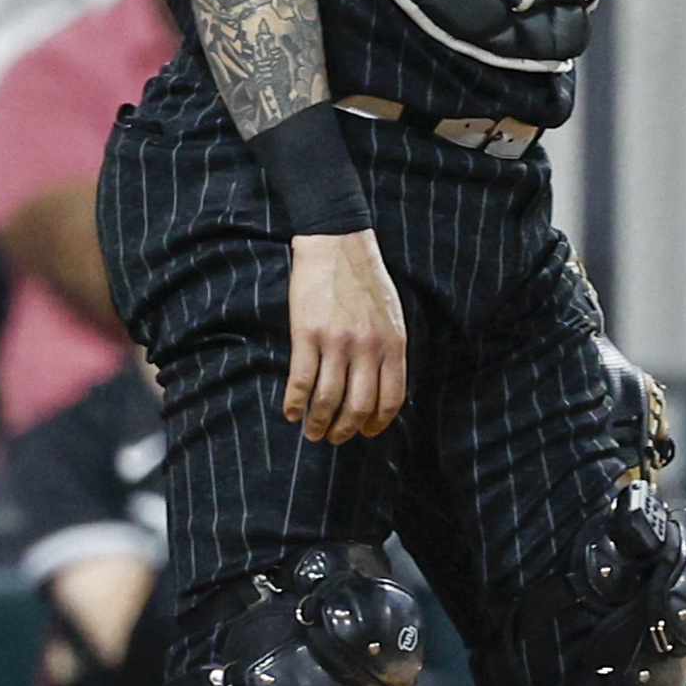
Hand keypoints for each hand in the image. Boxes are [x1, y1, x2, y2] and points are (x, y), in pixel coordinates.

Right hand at [283, 230, 407, 443]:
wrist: (338, 246)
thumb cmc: (367, 282)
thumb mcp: (392, 317)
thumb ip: (389, 351)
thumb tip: (381, 388)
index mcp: (393, 344)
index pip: (391, 399)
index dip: (378, 423)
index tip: (366, 433)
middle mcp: (368, 348)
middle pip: (358, 406)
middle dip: (346, 431)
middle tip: (334, 439)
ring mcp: (337, 342)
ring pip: (328, 399)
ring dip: (318, 423)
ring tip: (312, 432)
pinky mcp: (306, 334)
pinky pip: (301, 380)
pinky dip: (294, 403)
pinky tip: (291, 412)